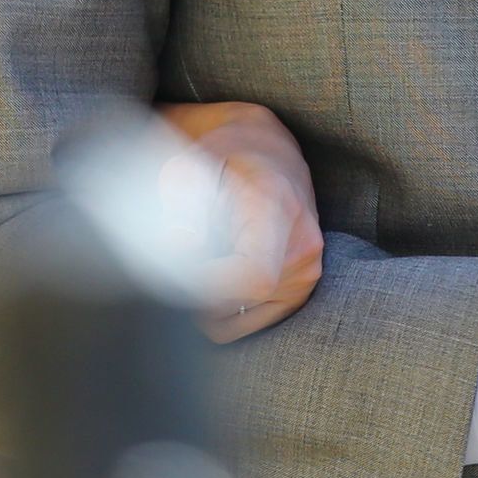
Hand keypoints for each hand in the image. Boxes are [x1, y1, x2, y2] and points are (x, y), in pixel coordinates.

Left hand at [157, 99, 327, 342]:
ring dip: (200, 301)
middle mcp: (302, 243)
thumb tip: (183, 250)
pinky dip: (216, 311)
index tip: (171, 276)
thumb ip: (180, 206)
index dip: (207, 289)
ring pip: (229, 320)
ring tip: (196, 260)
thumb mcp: (189, 167)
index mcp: (277, 207)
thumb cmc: (222, 156)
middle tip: (171, 260)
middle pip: (230, 303)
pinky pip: (243, 326)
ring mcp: (306, 271)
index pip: (253, 276)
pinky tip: (212, 276)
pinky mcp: (300, 291)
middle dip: (188, 292)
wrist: (267, 152)